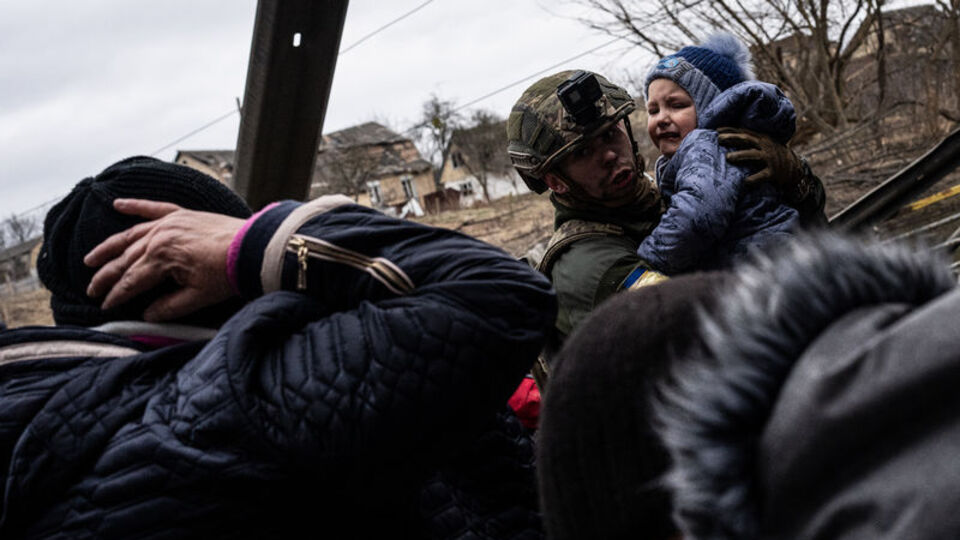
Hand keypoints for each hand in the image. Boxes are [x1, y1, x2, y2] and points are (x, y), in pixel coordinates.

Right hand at [84, 199, 245, 321]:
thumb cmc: (229, 272)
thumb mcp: (199, 297)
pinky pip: (153, 207)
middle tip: (90, 289)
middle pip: (125, 260)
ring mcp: (169, 222)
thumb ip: (170, 307)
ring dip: (109, 247)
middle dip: (105, 276)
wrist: (255, 247)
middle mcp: (159, 237)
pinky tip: (117, 203)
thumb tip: (147, 315)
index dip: (117, 296)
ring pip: (130, 235)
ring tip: (90, 259)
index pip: (131, 281)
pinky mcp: (182, 214)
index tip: (105, 307)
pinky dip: (134, 205)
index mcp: (161, 258)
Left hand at [717, 126, 803, 186]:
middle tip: (719, 139)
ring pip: (754, 155)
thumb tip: (724, 139)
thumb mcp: (761, 145)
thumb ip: (747, 142)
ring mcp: (769, 158)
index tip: (716, 130)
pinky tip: (745, 181)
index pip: (743, 132)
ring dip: (741, 155)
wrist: (794, 169)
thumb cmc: (771, 156)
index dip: (730, 130)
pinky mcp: (773, 172)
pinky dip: (754, 178)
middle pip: (747, 140)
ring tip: (728, 157)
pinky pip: (763, 175)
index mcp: (760, 138)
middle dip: (733, 138)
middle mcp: (764, 146)